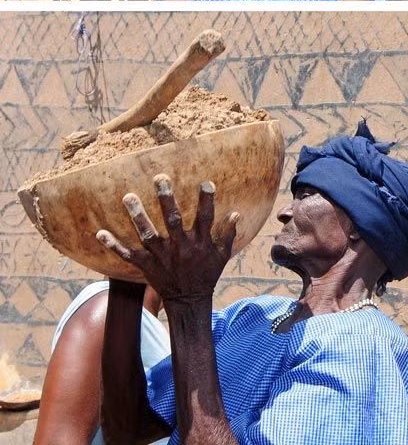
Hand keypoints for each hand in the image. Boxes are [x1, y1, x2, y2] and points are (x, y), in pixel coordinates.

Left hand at [96, 174, 238, 303]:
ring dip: (138, 216)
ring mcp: (162, 257)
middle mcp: (180, 247)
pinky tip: (100, 233)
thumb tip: (236, 213)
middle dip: (167, 199)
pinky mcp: (147, 266)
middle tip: (159, 177)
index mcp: (200, 243)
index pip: (205, 218)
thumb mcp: (223, 255)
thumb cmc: (208, 274)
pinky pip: (128, 255)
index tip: (206, 183)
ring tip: (128, 196)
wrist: (189, 301)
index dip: (206, 201)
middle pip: (173, 220)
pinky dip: (114, 245)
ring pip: (148, 234)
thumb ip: (228, 234)